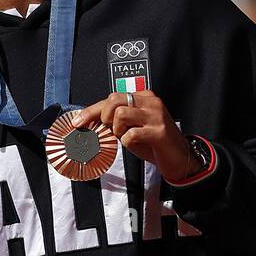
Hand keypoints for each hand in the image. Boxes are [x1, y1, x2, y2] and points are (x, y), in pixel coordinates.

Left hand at [72, 90, 197, 182]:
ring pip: (121, 114)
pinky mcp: (159, 132)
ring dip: (117, 130)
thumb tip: (89, 120)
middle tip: (112, 130)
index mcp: (144, 97)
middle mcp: (151, 103)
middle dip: (105, 118)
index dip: (91, 111)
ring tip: (125, 136)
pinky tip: (134, 144)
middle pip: (114, 100)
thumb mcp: (132, 126)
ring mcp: (156, 116)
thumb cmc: (152, 141)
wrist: (178, 157)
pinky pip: (131, 134)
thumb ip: (115, 119)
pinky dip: (127, 142)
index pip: (111, 98)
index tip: (77, 122)